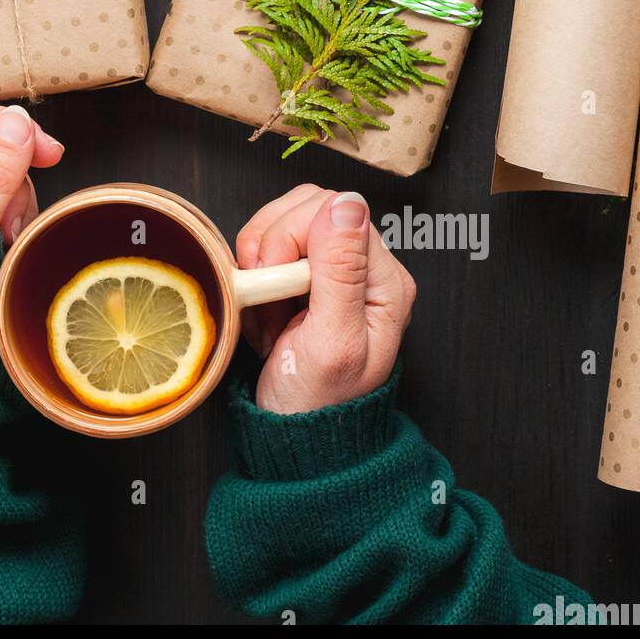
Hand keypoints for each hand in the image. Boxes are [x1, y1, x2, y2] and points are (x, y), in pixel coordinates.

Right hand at [235, 184, 414, 413]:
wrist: (294, 434)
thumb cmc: (316, 402)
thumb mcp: (330, 343)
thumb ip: (340, 273)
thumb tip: (347, 204)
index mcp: (385, 280)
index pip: (333, 210)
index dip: (290, 238)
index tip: (276, 285)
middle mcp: (367, 266)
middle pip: (308, 206)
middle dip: (272, 250)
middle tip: (268, 301)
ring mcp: (336, 267)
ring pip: (286, 216)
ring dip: (261, 260)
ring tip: (266, 309)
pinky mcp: (307, 271)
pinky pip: (270, 240)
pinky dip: (254, 269)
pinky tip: (262, 308)